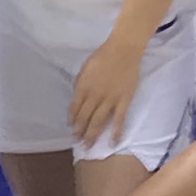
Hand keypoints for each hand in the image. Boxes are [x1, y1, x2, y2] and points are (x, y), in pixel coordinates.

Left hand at [67, 32, 141, 150]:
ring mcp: (110, 99)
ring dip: (92, 134)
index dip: (72, 119)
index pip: (74, 108)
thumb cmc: (102, 56)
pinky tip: (112, 142)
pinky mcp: (124, 101)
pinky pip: (119, 119)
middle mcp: (95, 96)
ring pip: (99, 121)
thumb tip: (76, 96)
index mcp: (83, 87)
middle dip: (79, 131)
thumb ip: (80, 82)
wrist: (123, 50)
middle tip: (77, 142)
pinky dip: (115, 132)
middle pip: (85, 118)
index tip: (71, 127)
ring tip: (88, 145)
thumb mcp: (84, 67)